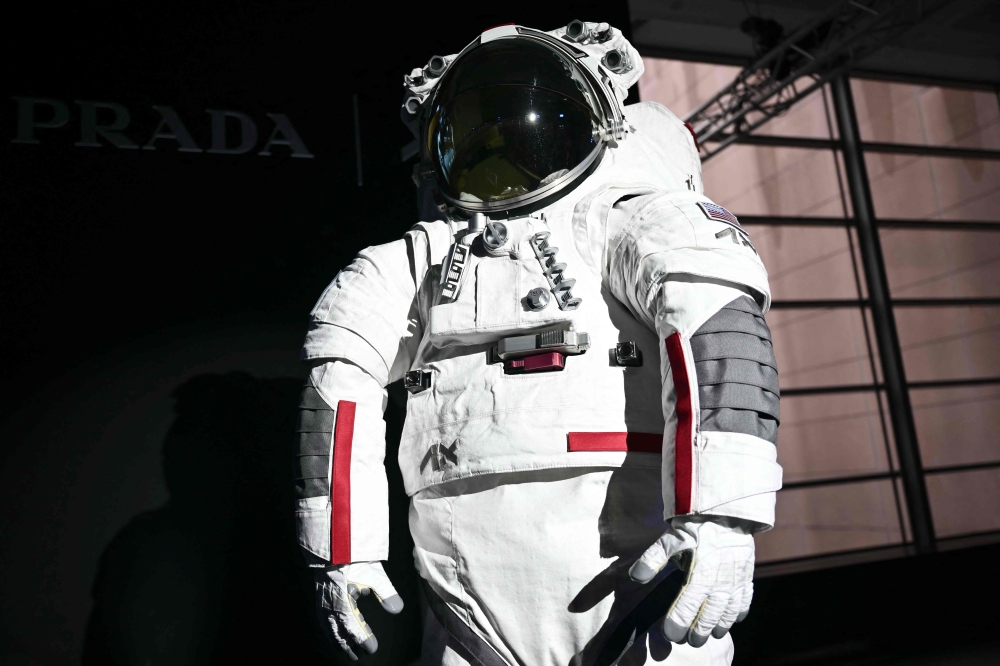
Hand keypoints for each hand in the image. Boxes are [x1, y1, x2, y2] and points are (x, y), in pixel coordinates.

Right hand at [315, 561, 403, 659]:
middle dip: (348, 645)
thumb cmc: (354, 559)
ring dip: (337, 640)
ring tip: (346, 649)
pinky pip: (323, 620)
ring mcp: (323, 602)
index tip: (371, 649)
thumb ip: (386, 593)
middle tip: (357, 656)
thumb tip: (397, 610)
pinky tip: (334, 632)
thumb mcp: (375, 574)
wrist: (333, 544)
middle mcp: (330, 605)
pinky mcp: (320, 597)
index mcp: (342, 602)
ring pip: (329, 628)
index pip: (353, 628)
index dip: (362, 640)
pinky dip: (330, 630)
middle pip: (338, 632)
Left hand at [629, 517, 753, 646]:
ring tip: (713, 635)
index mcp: (700, 577)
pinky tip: (734, 618)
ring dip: (720, 626)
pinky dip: (740, 611)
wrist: (726, 510)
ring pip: (729, 612)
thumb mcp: (670, 538)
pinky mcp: (746, 574)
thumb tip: (636, 576)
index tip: (670, 635)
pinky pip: (745, 599)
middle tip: (691, 642)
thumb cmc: (695, 524)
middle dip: (699, 632)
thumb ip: (653, 558)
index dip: (677, 625)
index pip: (685, 610)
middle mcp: (720, 583)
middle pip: (709, 617)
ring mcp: (735, 581)